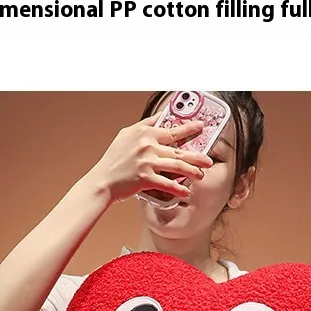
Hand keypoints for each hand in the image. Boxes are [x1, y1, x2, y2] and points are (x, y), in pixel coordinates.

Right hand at [87, 116, 213, 204]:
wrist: (102, 181)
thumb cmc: (113, 160)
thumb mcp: (125, 135)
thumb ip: (144, 126)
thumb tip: (159, 118)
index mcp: (144, 132)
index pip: (171, 128)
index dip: (188, 127)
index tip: (201, 126)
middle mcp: (147, 144)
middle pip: (178, 148)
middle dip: (196, 155)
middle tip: (208, 159)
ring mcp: (147, 161)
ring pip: (177, 165)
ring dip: (192, 171)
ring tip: (201, 175)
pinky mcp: (145, 177)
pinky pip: (167, 183)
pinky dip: (178, 188)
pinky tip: (186, 192)